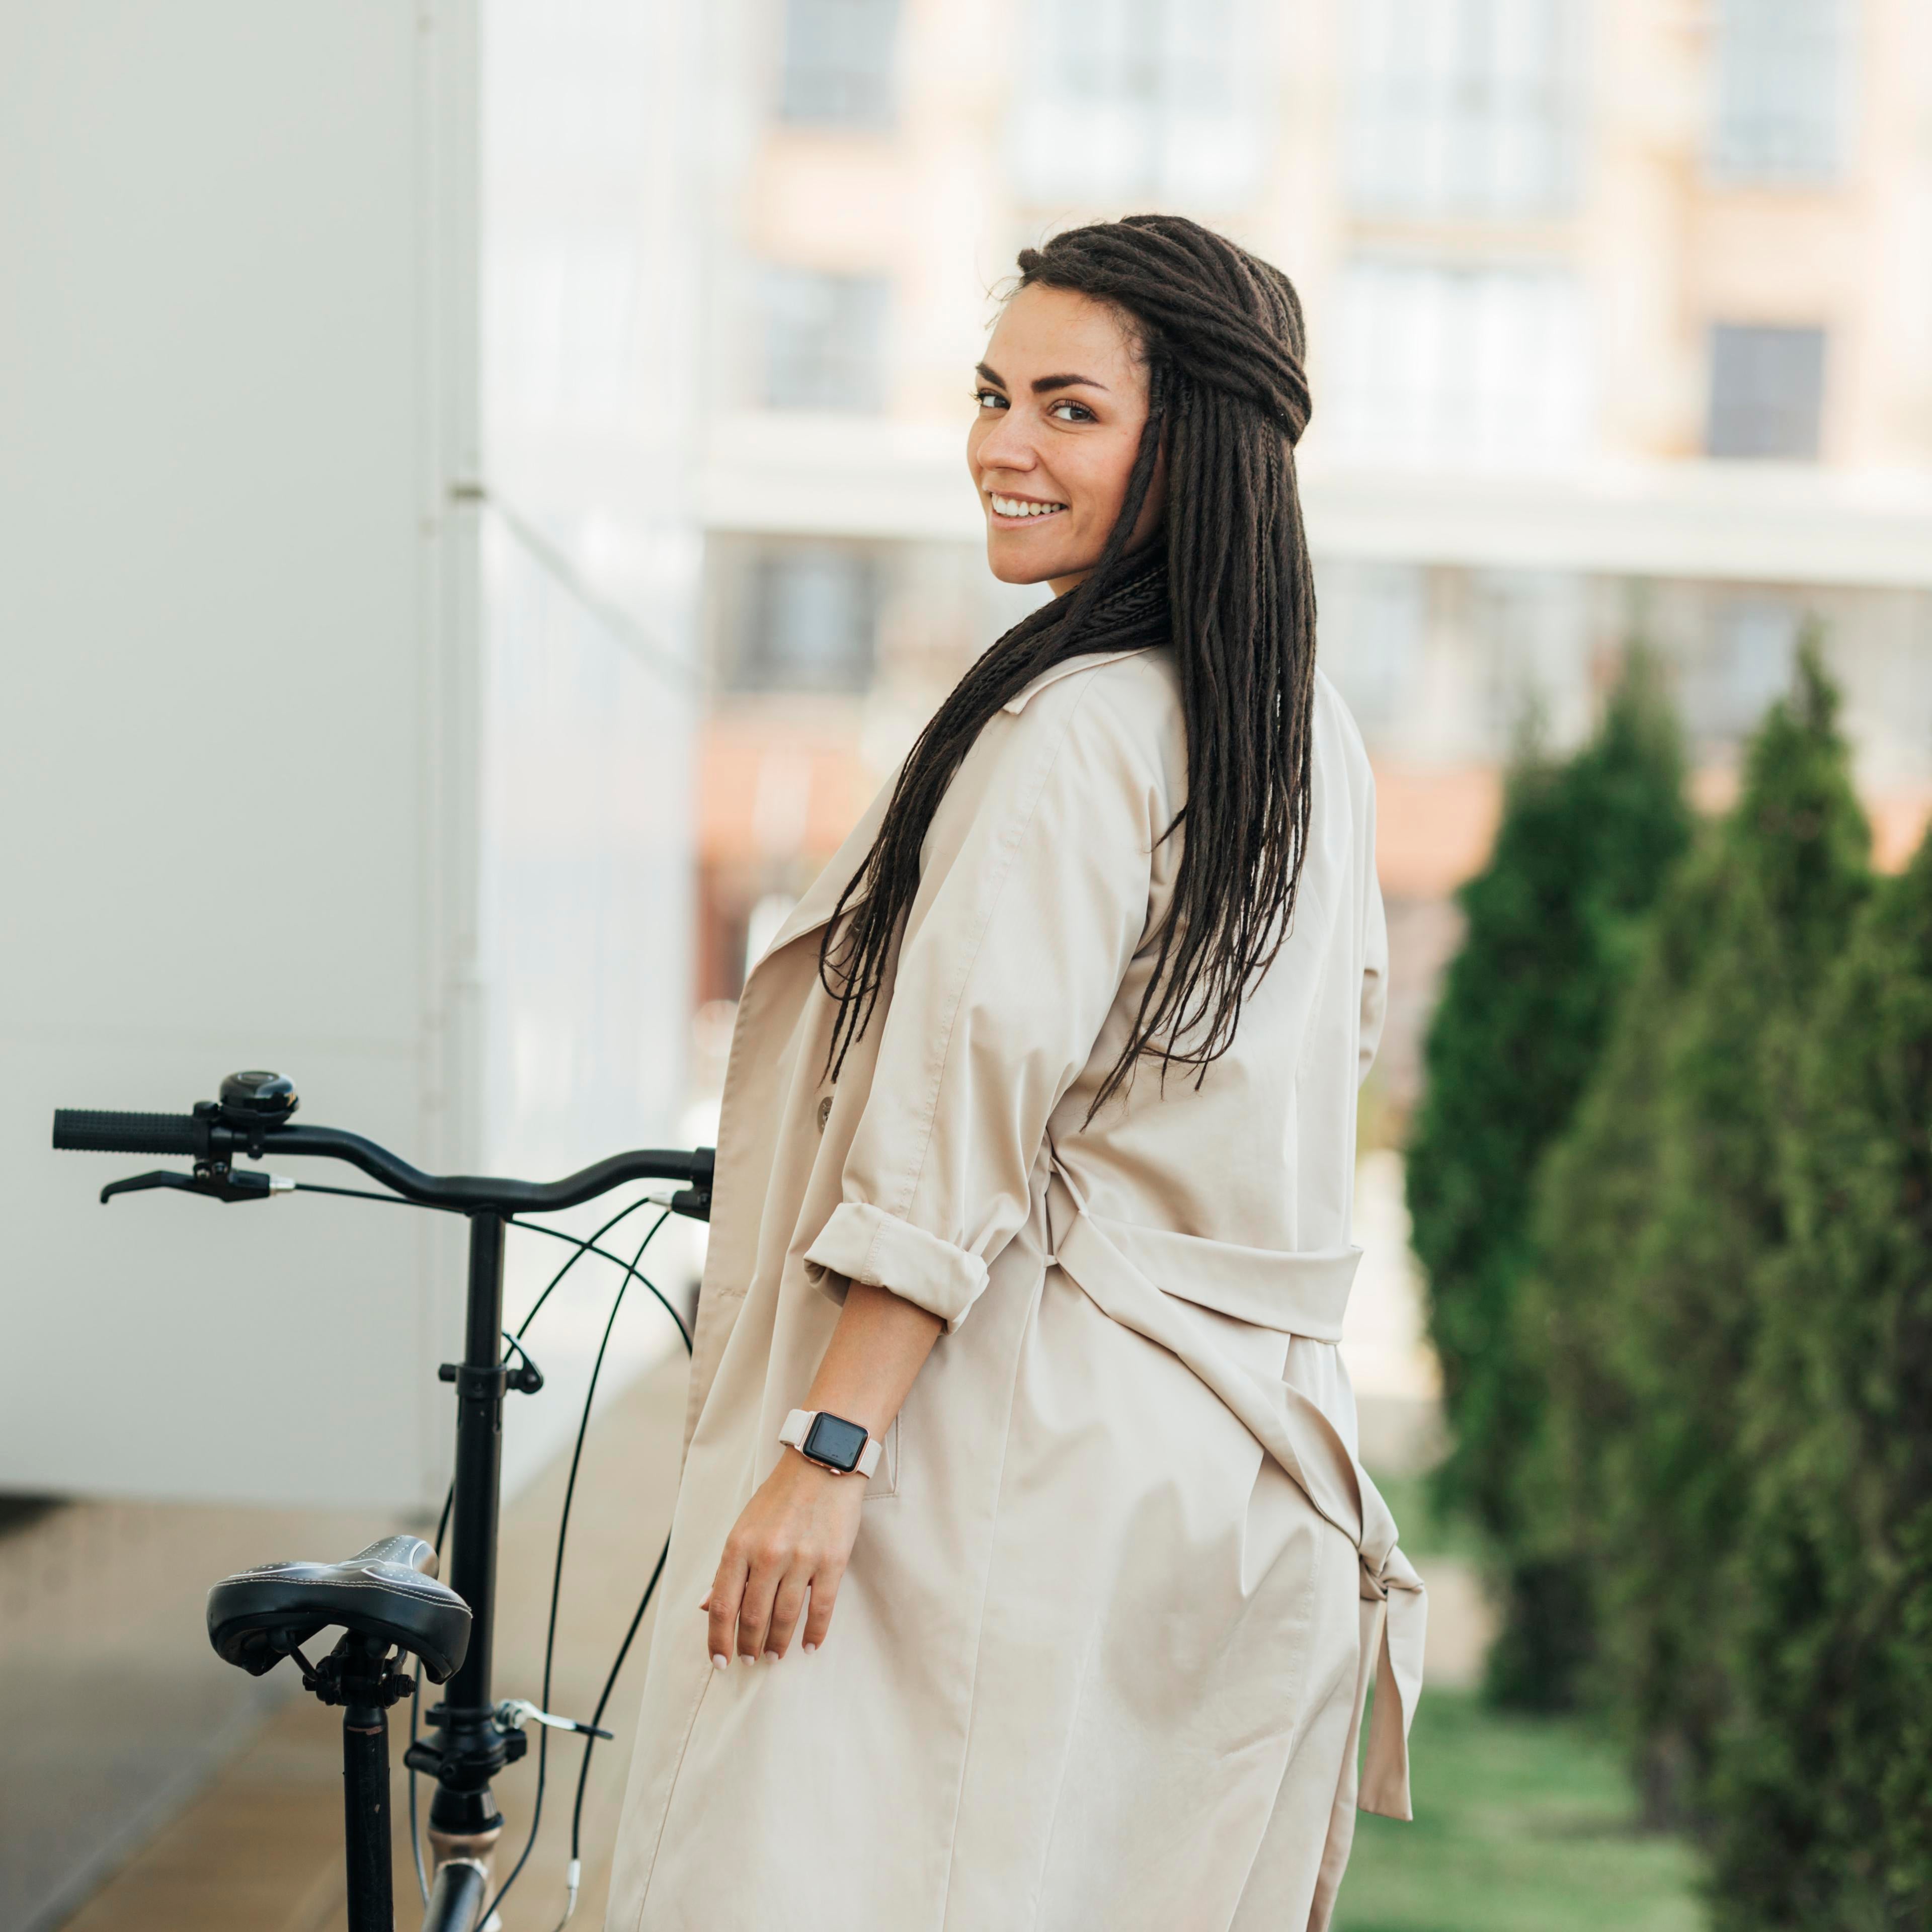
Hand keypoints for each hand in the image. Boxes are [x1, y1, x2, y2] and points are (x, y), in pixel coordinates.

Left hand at [703, 1449, 865, 1665]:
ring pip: (785, 1617)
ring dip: (777, 1643)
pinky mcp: (832, 1560)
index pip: (722, 1605)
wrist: (823, 1461)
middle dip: (749, 1645)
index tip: (720, 1661)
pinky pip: (821, 1607)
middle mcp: (767, 1555)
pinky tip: (809, 1646)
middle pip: (753, 1616)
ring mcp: (801, 1558)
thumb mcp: (744, 1526)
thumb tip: (706, 1606)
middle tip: (750, 1660)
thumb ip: (727, 1568)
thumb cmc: (780, 1495)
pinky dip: (814, 1632)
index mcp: (739, 1545)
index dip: (719, 1639)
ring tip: (774, 1656)